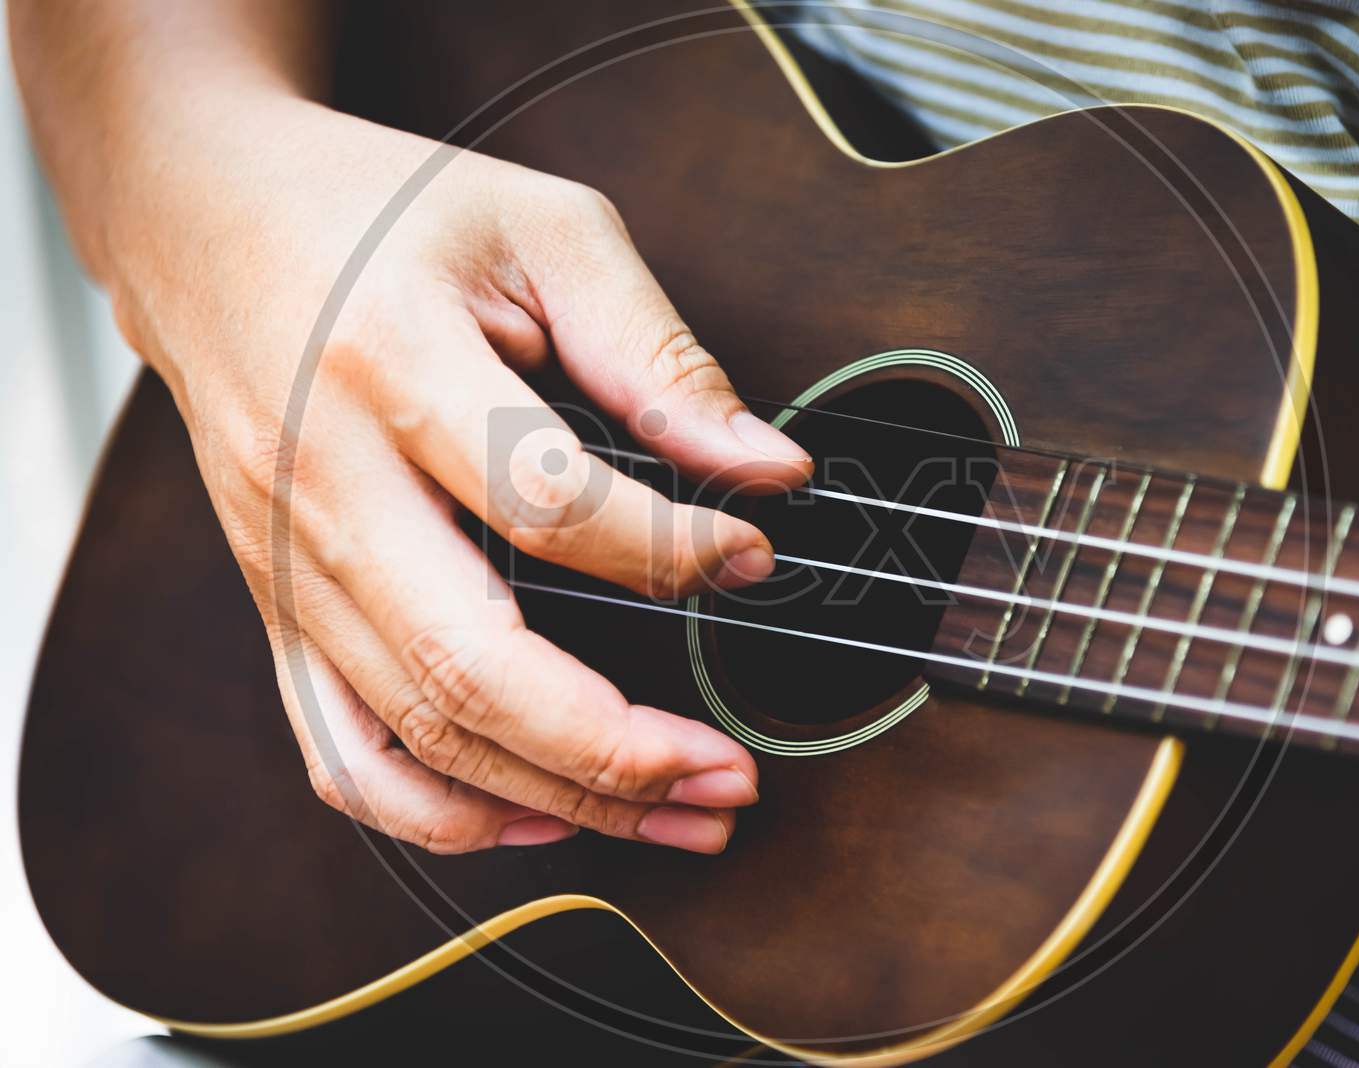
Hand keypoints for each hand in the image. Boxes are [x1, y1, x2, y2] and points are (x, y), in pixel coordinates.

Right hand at [111, 98, 811, 853]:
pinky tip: (540, 814)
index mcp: (390, 365)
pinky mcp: (280, 607)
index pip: (544, 503)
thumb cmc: (379, 214)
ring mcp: (289, 563)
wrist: (205, 220)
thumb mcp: (539, 230)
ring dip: (558, 797)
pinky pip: (341, 753)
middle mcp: (325, 483)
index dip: (669, 549)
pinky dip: (441, 812)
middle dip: (615, 748)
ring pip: (417, 732)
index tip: (751, 552)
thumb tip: (766, 469)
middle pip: (467, 664)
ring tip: (676, 811)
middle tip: (730, 775)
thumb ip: (656, 355)